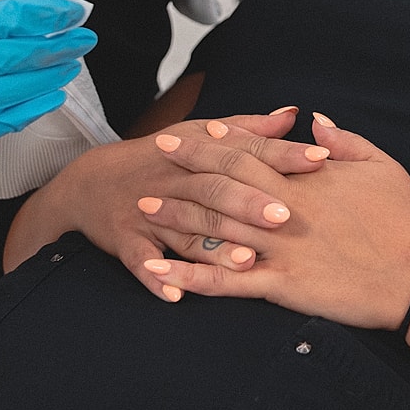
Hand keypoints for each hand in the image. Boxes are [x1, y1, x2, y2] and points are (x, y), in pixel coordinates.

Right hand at [0, 0, 95, 183]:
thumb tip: (31, 16)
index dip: (35, 14)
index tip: (67, 11)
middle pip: (4, 56)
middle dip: (51, 45)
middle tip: (82, 36)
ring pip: (8, 90)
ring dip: (48, 75)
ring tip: (73, 62)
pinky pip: (3, 120)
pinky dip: (34, 107)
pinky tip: (55, 94)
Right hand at [12, 109, 328, 291]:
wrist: (89, 182)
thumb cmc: (161, 159)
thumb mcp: (200, 136)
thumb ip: (249, 131)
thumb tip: (294, 115)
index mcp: (199, 152)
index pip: (246, 151)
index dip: (282, 155)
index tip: (320, 159)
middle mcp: (176, 179)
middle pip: (216, 189)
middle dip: (250, 202)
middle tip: (285, 217)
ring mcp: (149, 210)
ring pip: (184, 229)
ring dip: (213, 247)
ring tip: (247, 262)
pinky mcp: (125, 239)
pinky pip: (140, 259)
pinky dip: (155, 277)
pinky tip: (175, 295)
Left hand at [143, 115, 409, 329]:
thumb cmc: (407, 220)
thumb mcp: (383, 166)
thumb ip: (346, 141)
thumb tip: (314, 121)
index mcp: (310, 179)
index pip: (256, 151)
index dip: (225, 140)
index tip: (200, 130)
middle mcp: (287, 208)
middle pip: (226, 179)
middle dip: (189, 165)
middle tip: (158, 153)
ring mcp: (280, 247)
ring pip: (216, 227)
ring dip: (176, 216)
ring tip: (143, 208)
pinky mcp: (280, 284)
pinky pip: (224, 280)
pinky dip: (188, 274)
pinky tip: (158, 270)